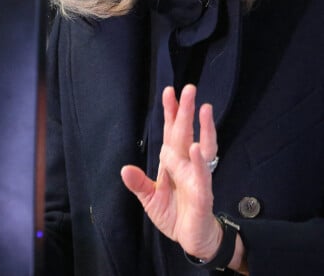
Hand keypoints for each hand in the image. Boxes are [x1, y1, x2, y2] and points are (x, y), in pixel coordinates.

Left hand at [121, 84, 222, 259]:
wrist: (192, 239)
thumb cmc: (173, 214)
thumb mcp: (149, 199)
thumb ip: (138, 184)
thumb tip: (124, 169)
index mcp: (172, 161)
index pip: (171, 132)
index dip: (170, 112)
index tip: (169, 91)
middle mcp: (186, 164)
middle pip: (186, 133)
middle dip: (186, 111)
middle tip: (189, 88)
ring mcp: (196, 177)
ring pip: (202, 147)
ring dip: (203, 128)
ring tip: (204, 108)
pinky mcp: (203, 194)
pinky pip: (202, 175)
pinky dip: (198, 162)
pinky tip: (197, 147)